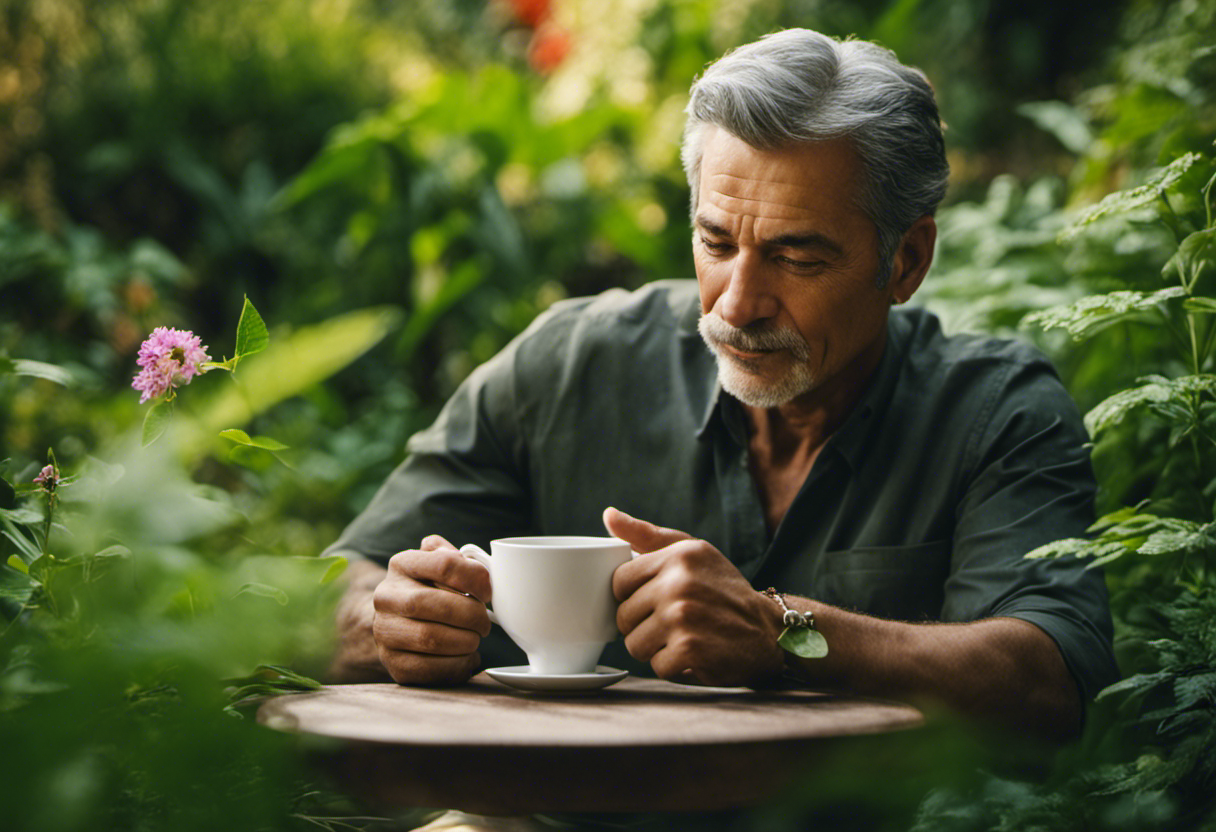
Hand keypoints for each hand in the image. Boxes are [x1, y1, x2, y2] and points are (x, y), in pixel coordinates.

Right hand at [370, 535, 492, 684]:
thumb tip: (482, 572)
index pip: (445, 564)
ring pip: (432, 639)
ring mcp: (384, 631)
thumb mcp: (439, 564)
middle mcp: (386, 596)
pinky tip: (466, 657)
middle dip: (472, 616)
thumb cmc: (429, 591)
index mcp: (402, 564)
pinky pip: (430, 668)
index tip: (487, 593)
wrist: (396, 622)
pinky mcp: (392, 662)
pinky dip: (458, 665)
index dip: (476, 579)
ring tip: (474, 638)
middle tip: (484, 623)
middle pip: (439, 605)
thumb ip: (460, 559)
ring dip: (466, 641)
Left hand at [603, 507, 784, 686]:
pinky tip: (695, 654)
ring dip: (655, 648)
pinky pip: (656, 666)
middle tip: (674, 622)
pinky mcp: (689, 649)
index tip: (653, 600)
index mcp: (679, 556)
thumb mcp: (692, 552)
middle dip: (643, 625)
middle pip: (623, 616)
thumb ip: (647, 535)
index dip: (632, 596)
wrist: (768, 631)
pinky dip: (673, 667)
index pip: (619, 581)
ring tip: (683, 637)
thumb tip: (608, 516)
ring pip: (634, 644)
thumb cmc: (723, 590)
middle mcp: (680, 583)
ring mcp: (684, 616)